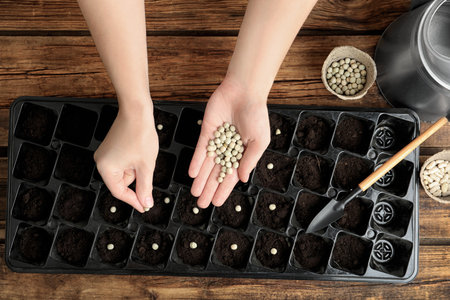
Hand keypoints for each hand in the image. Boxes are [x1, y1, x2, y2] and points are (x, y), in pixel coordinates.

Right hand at [94, 100, 157, 212]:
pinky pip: (124, 162)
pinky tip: (141, 151)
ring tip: (144, 155)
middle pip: (123, 182)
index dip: (134, 200)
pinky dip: (135, 161)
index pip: (120, 192)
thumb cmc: (139, 134)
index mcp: (106, 168)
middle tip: (147, 167)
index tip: (145, 206)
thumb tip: (146, 202)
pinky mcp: (112, 147)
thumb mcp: (145, 166)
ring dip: (137, 168)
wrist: (137, 111)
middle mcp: (102, 161)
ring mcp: (106, 154)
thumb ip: (145, 187)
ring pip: (126, 172)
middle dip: (138, 178)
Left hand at [189, 77, 269, 207]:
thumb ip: (249, 161)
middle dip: (209, 188)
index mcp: (242, 154)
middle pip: (217, 174)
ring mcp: (217, 141)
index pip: (231, 176)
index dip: (223, 190)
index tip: (216, 202)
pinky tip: (192, 173)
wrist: (244, 92)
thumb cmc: (256, 115)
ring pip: (207, 165)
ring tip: (195, 193)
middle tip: (201, 204)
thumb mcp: (259, 141)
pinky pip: (201, 150)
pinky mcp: (207, 132)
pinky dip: (196, 162)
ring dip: (201, 179)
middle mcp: (228, 150)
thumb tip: (242, 179)